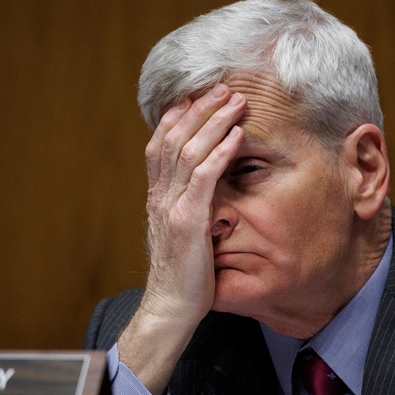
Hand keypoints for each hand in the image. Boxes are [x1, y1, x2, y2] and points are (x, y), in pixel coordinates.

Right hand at [117, 83, 245, 394]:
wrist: (170, 307)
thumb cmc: (182, 275)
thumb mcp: (180, 233)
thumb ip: (186, 207)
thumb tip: (201, 190)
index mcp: (156, 196)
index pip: (159, 144)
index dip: (175, 116)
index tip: (194, 96)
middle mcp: (159, 195)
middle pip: (173, 138)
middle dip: (198, 109)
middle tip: (222, 87)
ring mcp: (172, 206)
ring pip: (188, 150)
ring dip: (213, 122)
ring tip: (235, 101)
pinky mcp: (188, 220)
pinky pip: (205, 177)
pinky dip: (220, 152)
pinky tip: (237, 135)